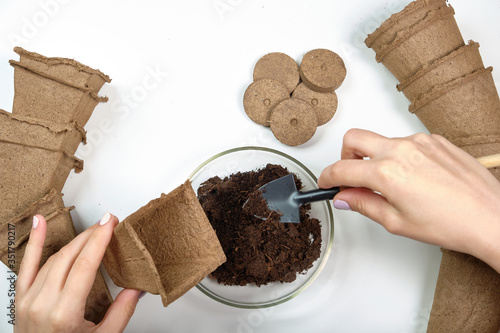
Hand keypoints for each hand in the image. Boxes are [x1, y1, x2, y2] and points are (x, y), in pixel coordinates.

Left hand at [15, 213, 140, 332]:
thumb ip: (121, 313)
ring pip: (53, 258)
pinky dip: (35, 241)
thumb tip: (136, 289)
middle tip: (107, 223)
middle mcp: (43, 304)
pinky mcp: (21, 299)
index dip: (99, 240)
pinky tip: (40, 222)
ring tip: (91, 230)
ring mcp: (29, 300)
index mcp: (65, 314)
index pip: (85, 265)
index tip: (110, 223)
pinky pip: (26, 264)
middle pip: (69, 257)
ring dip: (74, 241)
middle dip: (90, 236)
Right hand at [318, 129, 499, 272]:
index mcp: (386, 172)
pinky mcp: (435, 140)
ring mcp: (419, 141)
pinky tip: (413, 177)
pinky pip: (405, 142)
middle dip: (345, 156)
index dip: (327, 177)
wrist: (491, 217)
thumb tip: (344, 196)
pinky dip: (399, 156)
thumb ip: (363, 204)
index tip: (327, 183)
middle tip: (352, 176)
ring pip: (381, 140)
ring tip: (391, 184)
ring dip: (375, 157)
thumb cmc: (451, 223)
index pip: (341, 168)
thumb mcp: (397, 222)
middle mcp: (400, 149)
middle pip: (353, 138)